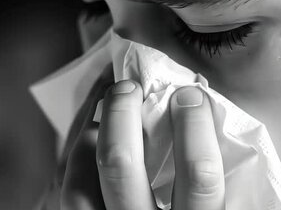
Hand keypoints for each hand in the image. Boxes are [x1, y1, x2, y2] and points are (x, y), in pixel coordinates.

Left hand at [46, 75, 225, 209]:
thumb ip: (214, 185)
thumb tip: (210, 115)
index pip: (198, 180)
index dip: (195, 129)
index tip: (191, 96)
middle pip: (121, 169)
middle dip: (123, 115)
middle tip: (132, 87)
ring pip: (76, 185)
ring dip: (88, 133)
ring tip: (106, 103)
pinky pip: (65, 193)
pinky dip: (75, 154)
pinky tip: (90, 133)